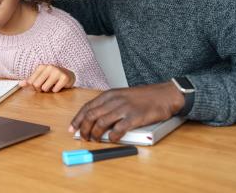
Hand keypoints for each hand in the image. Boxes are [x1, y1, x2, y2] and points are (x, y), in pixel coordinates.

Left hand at [19, 64, 74, 92]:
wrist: (68, 75)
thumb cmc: (52, 77)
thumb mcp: (40, 78)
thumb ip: (30, 81)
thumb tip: (20, 84)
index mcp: (41, 67)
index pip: (30, 82)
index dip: (34, 87)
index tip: (40, 85)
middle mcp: (49, 67)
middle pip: (36, 85)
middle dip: (41, 89)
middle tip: (47, 86)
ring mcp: (57, 72)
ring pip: (45, 88)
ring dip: (49, 90)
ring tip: (53, 85)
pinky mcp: (64, 78)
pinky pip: (55, 90)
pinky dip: (56, 91)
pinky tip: (59, 86)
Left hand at [69, 81, 184, 141]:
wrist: (164, 95)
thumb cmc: (143, 97)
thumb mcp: (122, 96)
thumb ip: (109, 105)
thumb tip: (94, 120)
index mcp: (109, 94)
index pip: (87, 107)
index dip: (77, 119)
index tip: (72, 128)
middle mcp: (114, 100)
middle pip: (91, 115)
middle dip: (83, 128)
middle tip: (83, 137)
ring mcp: (124, 108)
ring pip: (101, 123)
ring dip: (95, 134)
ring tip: (95, 140)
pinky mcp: (134, 117)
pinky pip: (118, 129)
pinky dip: (112, 136)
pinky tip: (112, 139)